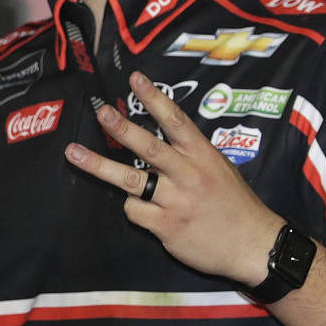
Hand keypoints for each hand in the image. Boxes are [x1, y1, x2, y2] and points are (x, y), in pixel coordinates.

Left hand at [65, 71, 283, 283]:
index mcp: (203, 156)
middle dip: (121, 127)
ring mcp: (175, 201)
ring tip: (73, 153)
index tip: (135, 79)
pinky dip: (132, 207)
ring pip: (129, 179)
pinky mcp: (165, 226)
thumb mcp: (220, 170)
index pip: (175, 121)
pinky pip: (134, 211)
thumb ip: (191, 155)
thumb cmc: (235, 205)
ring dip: (98, 165)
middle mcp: (188, 175)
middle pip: (148, 147)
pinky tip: (143, 210)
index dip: (155, 98)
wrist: (253, 246)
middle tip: (101, 111)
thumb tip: (161, 140)